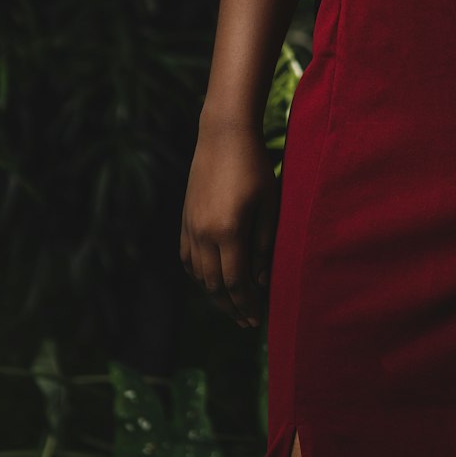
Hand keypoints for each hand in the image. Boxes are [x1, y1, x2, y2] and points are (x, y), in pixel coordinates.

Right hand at [179, 110, 279, 327]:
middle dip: (231, 307)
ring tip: (231, 306)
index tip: (257, 321)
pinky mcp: (185, 217)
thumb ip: (264, 244)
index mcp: (228, 232)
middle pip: (214, 285)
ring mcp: (190, 225)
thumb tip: (259, 279)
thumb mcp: (269, 203)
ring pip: (198, 274)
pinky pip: (187, 256)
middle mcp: (204, 233)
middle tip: (246, 322)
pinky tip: (209, 280)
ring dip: (214, 294)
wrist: (223, 134)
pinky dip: (197, 274)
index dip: (246, 305)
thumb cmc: (255, 166)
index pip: (236, 283)